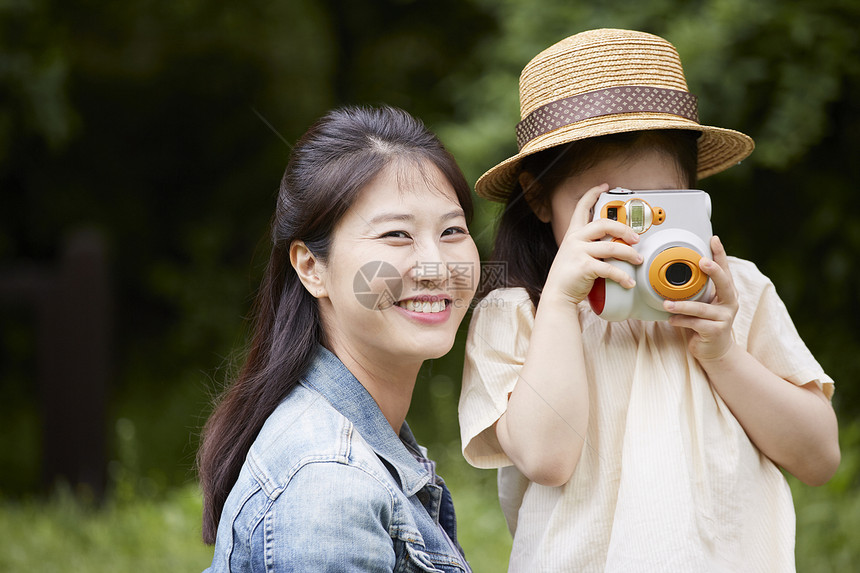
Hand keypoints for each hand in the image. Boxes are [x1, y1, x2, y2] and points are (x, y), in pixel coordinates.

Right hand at [544, 184, 643, 303]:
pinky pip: (610, 268)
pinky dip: (623, 276)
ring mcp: (579, 252)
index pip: (581, 207)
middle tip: (635, 238)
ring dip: (629, 253)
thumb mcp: (575, 254)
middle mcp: (575, 240)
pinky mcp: (584, 266)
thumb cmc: (568, 277)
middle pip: (604, 223)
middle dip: (624, 229)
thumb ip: (590, 245)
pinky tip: (628, 282)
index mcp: (573, 234)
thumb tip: (614, 243)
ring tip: (637, 260)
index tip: (603, 187)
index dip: (592, 194)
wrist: (557, 295)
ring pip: (612, 246)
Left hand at [663, 235, 737, 360]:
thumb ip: (697, 289)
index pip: (725, 269)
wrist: (713, 349)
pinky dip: (680, 321)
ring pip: (701, 308)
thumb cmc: (704, 321)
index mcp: (727, 291)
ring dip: (682, 305)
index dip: (720, 254)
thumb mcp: (703, 302)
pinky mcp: (716, 331)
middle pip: (724, 283)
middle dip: (713, 271)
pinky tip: (670, 320)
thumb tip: (675, 268)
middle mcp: (730, 302)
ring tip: (666, 304)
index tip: (713, 239)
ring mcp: (724, 317)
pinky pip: (695, 323)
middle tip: (701, 261)